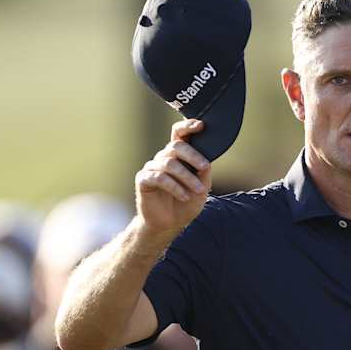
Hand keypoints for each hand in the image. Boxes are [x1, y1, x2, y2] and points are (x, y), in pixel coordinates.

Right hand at [134, 119, 211, 237]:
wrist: (170, 224)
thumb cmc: (186, 203)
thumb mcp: (201, 188)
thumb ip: (204, 174)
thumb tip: (207, 163)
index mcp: (178, 155)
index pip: (179, 133)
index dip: (188, 126)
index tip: (201, 125)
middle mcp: (164, 158)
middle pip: (176, 146)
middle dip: (193, 156)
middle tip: (205, 168)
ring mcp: (152, 168)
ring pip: (170, 164)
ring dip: (187, 177)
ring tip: (198, 191)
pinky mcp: (143, 180)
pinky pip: (159, 178)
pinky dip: (174, 187)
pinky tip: (183, 196)